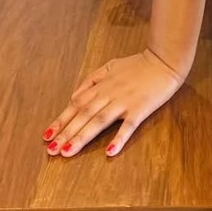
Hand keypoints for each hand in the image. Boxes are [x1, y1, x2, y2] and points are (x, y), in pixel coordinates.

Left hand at [43, 50, 182, 156]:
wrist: (164, 60)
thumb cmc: (138, 65)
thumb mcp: (111, 65)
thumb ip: (92, 79)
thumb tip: (75, 96)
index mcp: (102, 85)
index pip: (76, 104)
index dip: (62, 120)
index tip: (47, 135)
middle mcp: (109, 93)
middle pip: (84, 115)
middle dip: (66, 133)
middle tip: (51, 150)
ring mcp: (124, 102)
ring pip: (99, 121)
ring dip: (82, 137)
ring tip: (68, 152)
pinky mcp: (140, 108)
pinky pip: (128, 125)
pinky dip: (119, 138)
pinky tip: (110, 152)